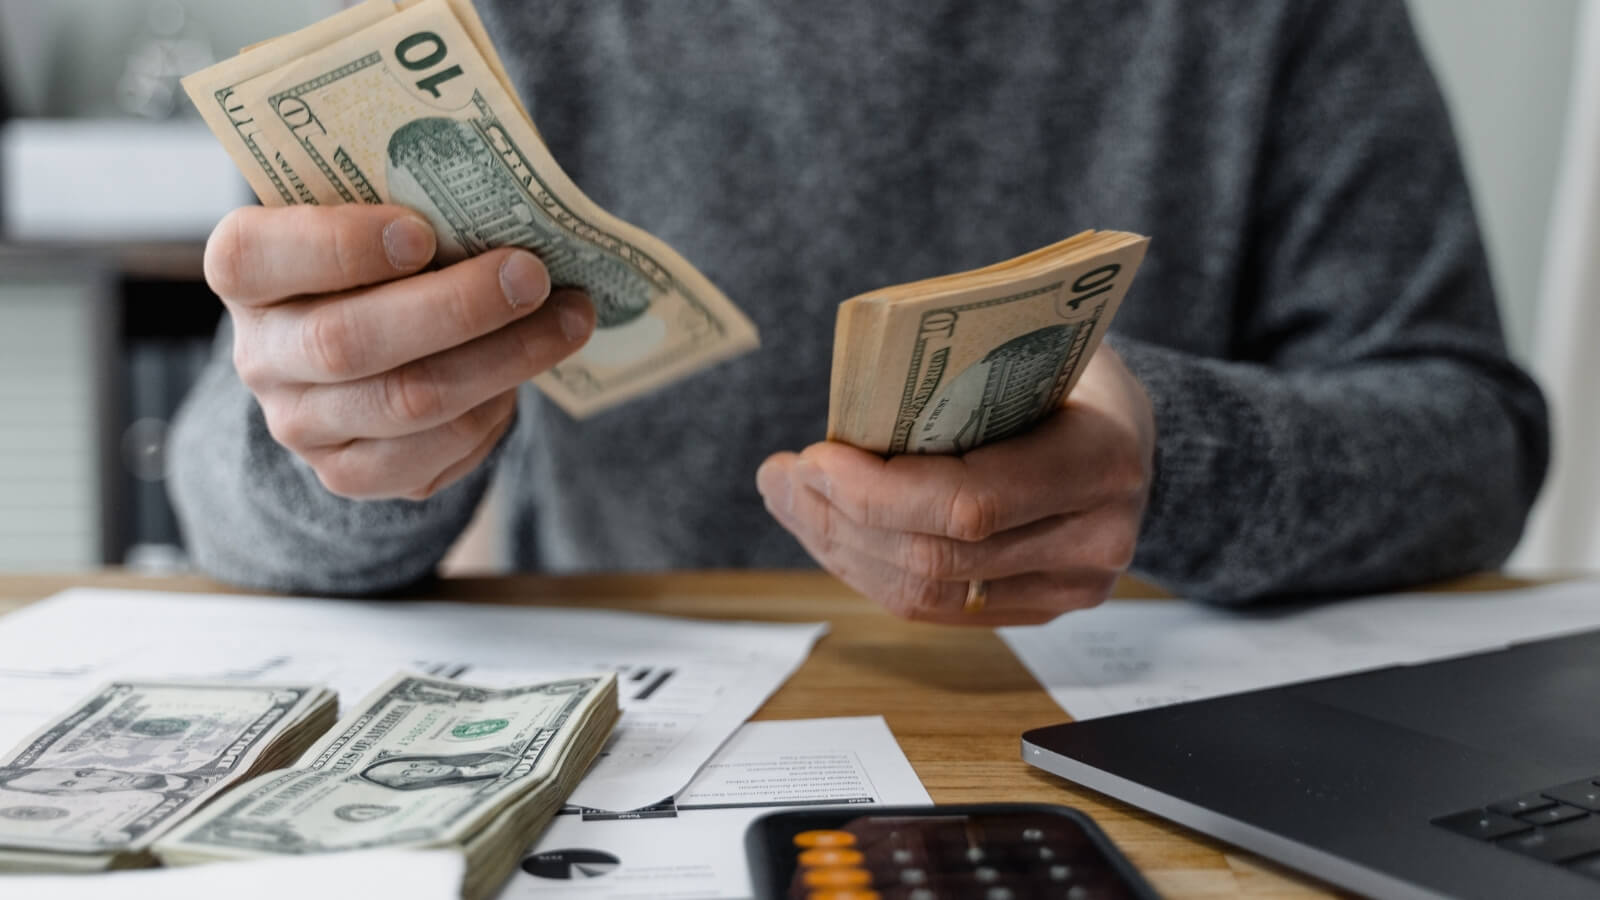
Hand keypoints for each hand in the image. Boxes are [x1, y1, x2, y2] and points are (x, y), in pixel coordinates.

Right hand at [205, 204, 594, 499]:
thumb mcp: (376, 212)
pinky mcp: (352, 473)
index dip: (338, 245)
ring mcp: (301, 424)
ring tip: (567, 319)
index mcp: (245, 269)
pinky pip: (433, 454)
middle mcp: (260, 355)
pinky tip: (524, 374)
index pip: (256, 257)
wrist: (369, 343)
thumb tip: (510, 198)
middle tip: (531, 275)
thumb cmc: (382, 255)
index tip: (422, 232)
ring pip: (406, 403)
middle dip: (455, 307)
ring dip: (503, 359)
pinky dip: (491, 412)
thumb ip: (413, 200)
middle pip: (347, 343)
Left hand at [757, 346, 1154, 624]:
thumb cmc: (1072, 372)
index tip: (814, 457)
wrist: (1134, 431)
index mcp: (1102, 460)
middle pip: (936, 557)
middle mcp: (1095, 539)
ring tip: (789, 499)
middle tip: (781, 475)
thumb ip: (957, 372)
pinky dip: (869, 570)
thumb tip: (847, 402)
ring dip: (840, 548)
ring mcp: (1071, 587)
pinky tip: (830, 530)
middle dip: (839, 518)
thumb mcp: (1030, 344)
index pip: (970, 504)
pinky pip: (936, 608)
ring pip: (926, 593)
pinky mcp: (1039, 609)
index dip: (878, 492)